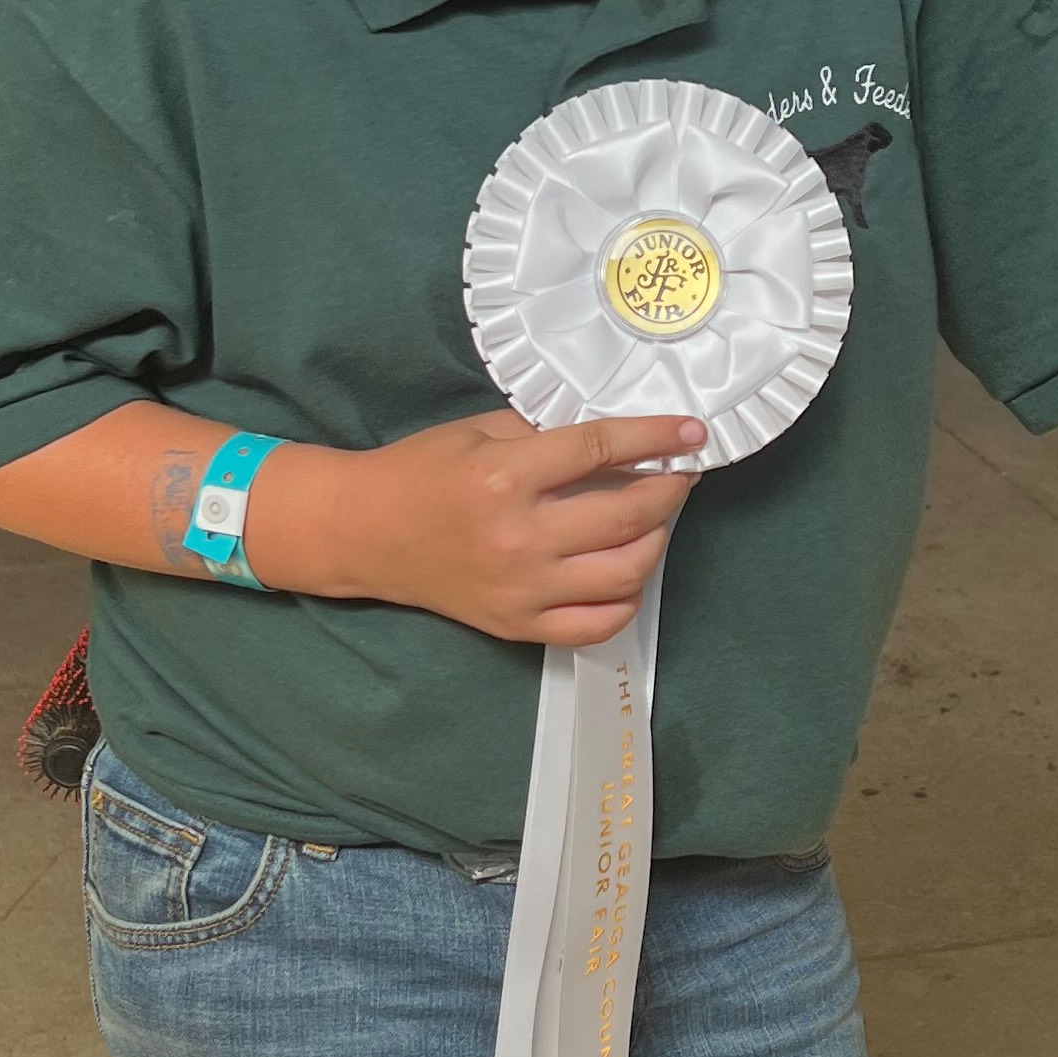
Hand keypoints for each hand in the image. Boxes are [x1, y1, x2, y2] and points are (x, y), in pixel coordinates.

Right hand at [261, 411, 701, 645]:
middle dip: (669, 489)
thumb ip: (546, 434)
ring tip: (655, 518)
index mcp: (506, 477)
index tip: (692, 431)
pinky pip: (599, 623)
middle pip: (627, 513)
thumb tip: (617, 436)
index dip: (656, 437)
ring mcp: (523, 589)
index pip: (602, 450)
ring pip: (627, 572)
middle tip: (679, 474)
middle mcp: (520, 537)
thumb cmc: (421, 471)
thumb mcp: (480, 431)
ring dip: (657, 540)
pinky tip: (628, 569)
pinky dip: (628, 597)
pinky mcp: (520, 624)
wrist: (365, 533)